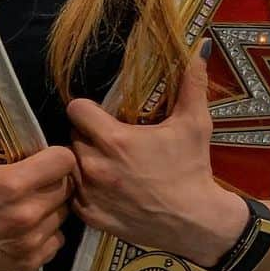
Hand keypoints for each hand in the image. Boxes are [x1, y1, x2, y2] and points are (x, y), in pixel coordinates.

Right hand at [0, 71, 75, 270]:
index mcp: (14, 183)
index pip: (64, 161)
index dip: (56, 156)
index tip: (42, 157)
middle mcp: (28, 213)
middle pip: (67, 187)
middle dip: (55, 179)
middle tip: (35, 177)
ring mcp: (31, 241)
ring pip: (64, 214)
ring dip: (53, 206)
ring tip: (32, 199)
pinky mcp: (31, 261)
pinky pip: (57, 241)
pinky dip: (48, 232)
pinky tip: (29, 224)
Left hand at [66, 44, 246, 266]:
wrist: (197, 223)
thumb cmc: (193, 170)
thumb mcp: (195, 124)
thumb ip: (191, 84)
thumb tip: (199, 47)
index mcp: (113, 139)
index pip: (76, 109)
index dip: (88, 110)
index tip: (101, 115)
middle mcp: (94, 165)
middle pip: (73, 136)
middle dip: (88, 136)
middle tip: (109, 142)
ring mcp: (89, 193)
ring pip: (70, 165)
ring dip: (84, 161)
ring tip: (107, 164)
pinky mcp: (90, 216)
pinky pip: (73, 194)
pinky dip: (84, 190)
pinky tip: (105, 188)